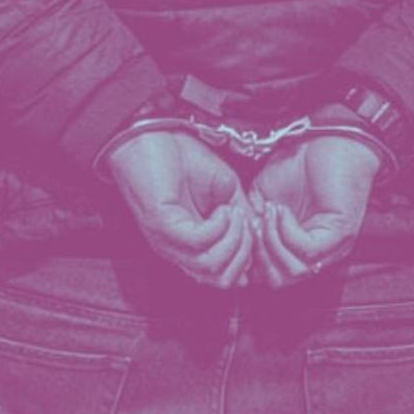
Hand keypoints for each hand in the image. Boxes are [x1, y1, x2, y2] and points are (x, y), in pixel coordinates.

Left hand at [106, 130, 252, 287]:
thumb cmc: (184, 159)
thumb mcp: (226, 191)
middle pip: (220, 279)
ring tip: (234, 213)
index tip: (260, 231)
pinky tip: (221, 209)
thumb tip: (261, 237)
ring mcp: (167, 240)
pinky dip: (218, 228)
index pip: (225, 276)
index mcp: (192, 246)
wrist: (151, 134)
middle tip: (248, 224)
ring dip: (234, 241)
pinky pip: (197, 242)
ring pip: (210, 267)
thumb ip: (243, 216)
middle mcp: (178, 249)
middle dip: (245, 255)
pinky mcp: (161, 225)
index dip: (249, 259)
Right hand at [247, 136, 381, 286]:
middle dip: (257, 255)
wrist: (328, 140)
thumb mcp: (262, 196)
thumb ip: (251, 220)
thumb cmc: (299, 165)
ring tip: (266, 213)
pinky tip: (280, 209)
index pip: (269, 276)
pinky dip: (286, 231)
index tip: (235, 231)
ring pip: (293, 271)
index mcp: (298, 249)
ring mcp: (331, 247)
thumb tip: (236, 239)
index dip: (247, 258)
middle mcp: (317, 255)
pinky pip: (307, 249)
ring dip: (271, 243)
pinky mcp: (340, 233)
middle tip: (250, 225)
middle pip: (279, 281)